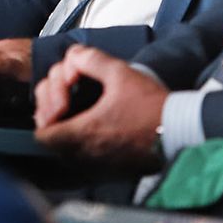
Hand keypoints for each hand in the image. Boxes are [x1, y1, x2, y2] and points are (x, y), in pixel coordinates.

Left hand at [32, 45, 167, 169]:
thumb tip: (74, 55)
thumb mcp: (121, 73)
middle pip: (49, 140)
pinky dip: (79, 139)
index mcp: (85, 133)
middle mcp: (87, 154)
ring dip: (64, 126)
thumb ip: (91, 60)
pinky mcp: (109, 167)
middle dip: (52, 114)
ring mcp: (97, 164)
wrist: (180, 130)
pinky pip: (81, 156)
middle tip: (67, 97)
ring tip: (77, 107)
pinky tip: (91, 121)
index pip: (42, 134)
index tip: (63, 97)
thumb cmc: (152, 107)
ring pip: (65, 149)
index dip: (46, 111)